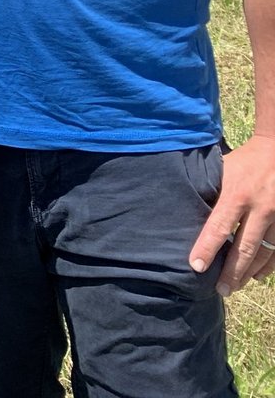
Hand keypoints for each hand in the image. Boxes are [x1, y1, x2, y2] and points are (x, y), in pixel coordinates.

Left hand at [190, 134, 274, 294]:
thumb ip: (209, 190)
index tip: (197, 267)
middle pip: (244, 247)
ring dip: (249, 272)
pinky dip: (269, 265)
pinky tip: (258, 275)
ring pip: (264, 252)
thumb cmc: (243, 161)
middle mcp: (259, 208)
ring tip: (235, 287)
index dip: (207, 248)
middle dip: (232, 272)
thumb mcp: (221, 170)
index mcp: (236, 194)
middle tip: (220, 291)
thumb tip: (185, 210)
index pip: (218, 227)